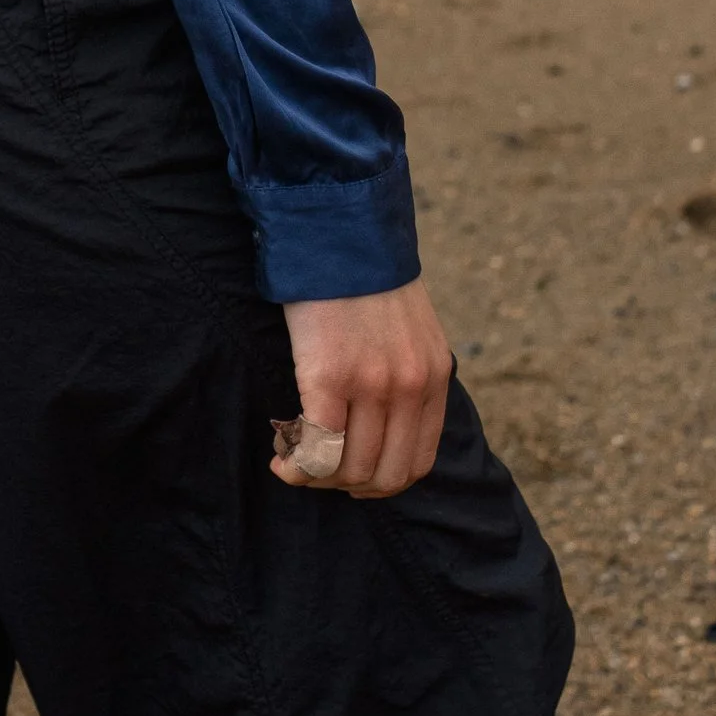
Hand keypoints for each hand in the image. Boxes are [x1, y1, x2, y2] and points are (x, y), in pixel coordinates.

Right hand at [272, 276, 452, 498]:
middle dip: (346, 485)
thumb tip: (380, 423)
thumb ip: (406, 372)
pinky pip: (318, 447)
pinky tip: (281, 457)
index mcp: (434, 377)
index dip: (379, 481)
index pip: (416, 462)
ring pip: (349, 468)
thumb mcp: (410, 328)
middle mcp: (410, 387)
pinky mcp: (330, 376)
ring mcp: (372, 385)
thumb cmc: (363, 276)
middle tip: (317, 471)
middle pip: (384, 476)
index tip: (348, 474)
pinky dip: (297, 465)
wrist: (337, 229)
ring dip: (317, 477)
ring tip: (293, 461)